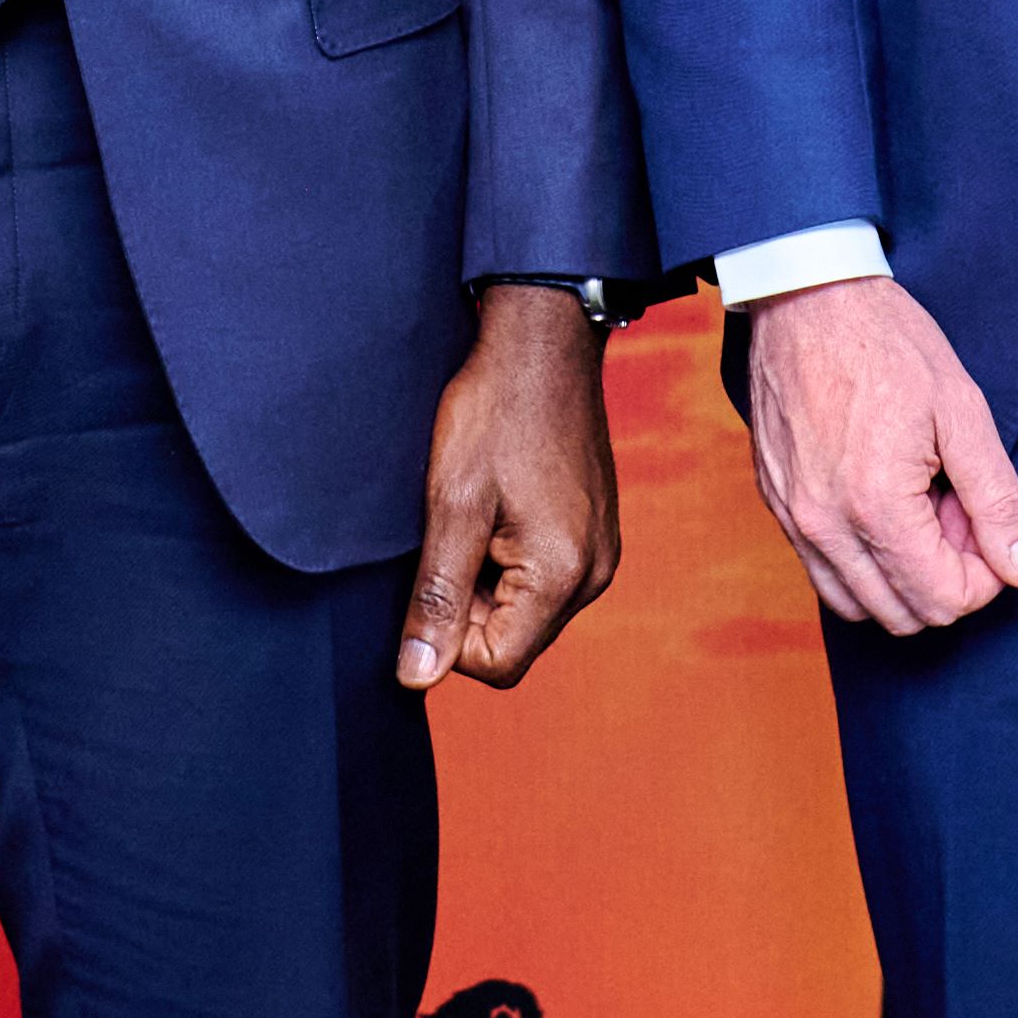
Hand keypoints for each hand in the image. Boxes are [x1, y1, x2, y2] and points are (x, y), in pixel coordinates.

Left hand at [404, 286, 622, 690]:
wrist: (543, 342)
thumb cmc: (497, 411)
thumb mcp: (452, 504)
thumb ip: (437, 597)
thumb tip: (417, 674)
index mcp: (563, 574)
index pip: (497, 663)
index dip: (448, 636)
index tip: (433, 573)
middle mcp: (595, 574)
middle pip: (515, 640)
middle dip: (470, 606)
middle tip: (452, 535)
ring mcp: (600, 553)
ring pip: (526, 610)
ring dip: (487, 580)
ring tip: (475, 514)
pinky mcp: (594, 533)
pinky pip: (544, 578)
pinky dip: (509, 558)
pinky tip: (497, 506)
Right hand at [738, 276, 1017, 635]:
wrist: (807, 295)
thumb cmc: (888, 343)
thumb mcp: (963, 412)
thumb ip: (998, 500)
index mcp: (876, 506)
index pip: (944, 600)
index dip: (984, 574)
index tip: (983, 518)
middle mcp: (824, 526)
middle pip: (903, 615)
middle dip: (945, 577)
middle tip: (955, 510)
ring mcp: (792, 518)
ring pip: (859, 605)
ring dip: (902, 576)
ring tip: (920, 508)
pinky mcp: (775, 504)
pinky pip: (822, 572)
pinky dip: (862, 562)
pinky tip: (882, 504)